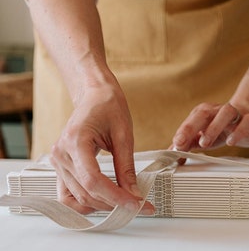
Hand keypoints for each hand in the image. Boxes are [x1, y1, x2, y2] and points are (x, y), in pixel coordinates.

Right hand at [50, 82, 153, 214]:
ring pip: (77, 198)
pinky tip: (104, 199)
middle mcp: (61, 153)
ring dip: (101, 205)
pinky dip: (85, 202)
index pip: (93, 180)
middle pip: (86, 192)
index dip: (116, 196)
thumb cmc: (108, 107)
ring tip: (123, 202)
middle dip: (113, 203)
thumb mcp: (124, 135)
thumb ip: (126, 167)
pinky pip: (68, 194)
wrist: (95, 96)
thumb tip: (134, 193)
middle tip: (138, 204)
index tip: (137, 204)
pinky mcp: (61, 165)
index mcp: (75, 140)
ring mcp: (58, 160)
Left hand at [172, 102, 248, 153]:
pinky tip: (230, 142)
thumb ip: (187, 143)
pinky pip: (245, 122)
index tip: (175, 144)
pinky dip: (238, 132)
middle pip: (202, 113)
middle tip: (182, 142)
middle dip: (190, 127)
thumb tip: (171, 153)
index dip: (181, 132)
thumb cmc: (222, 127)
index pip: (190, 121)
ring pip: (224, 114)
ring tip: (204, 143)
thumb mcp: (203, 135)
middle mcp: (216, 111)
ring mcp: (234, 114)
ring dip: (213, 128)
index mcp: (203, 113)